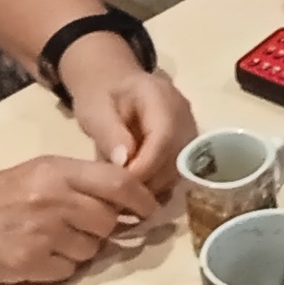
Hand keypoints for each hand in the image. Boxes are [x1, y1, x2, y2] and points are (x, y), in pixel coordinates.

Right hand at [0, 154, 163, 283]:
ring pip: (93, 249)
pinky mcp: (30, 264)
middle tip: (81, 227)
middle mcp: (53, 198)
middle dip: (105, 228)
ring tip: (47, 239)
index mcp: (55, 170)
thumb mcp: (34, 173)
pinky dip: (59, 268)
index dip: (142, 199)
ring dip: (81, 249)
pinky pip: (69, 271)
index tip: (149, 210)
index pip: (119, 183)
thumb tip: (124, 201)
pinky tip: (34, 255)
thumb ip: (77, 183)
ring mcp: (42, 233)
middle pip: (109, 220)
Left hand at [59, 36, 193, 195]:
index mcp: (159, 96)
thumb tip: (124, 162)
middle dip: (150, 182)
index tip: (121, 185)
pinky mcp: (187, 146)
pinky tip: (136, 192)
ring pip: (181, 169)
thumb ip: (109, 133)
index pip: (164, 135)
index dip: (146, 165)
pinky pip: (178, 173)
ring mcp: (189, 130)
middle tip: (120, 199)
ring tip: (126, 198)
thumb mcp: (94, 110)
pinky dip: (159, 187)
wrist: (113, 85)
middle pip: (177, 156)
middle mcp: (183, 113)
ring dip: (154, 188)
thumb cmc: (101, 96)